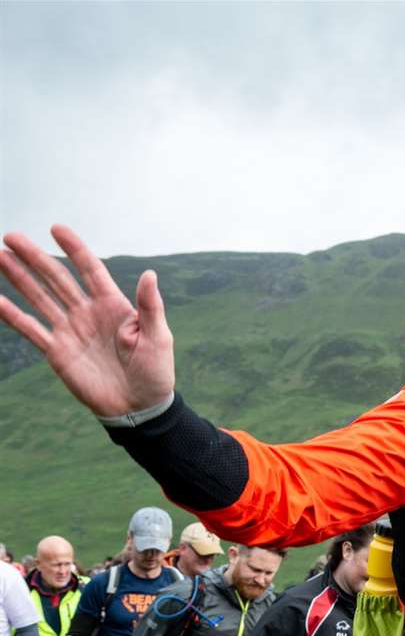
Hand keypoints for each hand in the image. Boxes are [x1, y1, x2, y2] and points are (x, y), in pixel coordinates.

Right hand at [0, 226, 175, 416]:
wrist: (140, 407)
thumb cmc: (155, 371)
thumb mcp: (158, 337)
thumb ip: (150, 306)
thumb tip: (150, 274)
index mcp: (113, 305)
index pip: (90, 269)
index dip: (74, 249)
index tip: (56, 229)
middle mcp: (87, 312)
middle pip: (57, 278)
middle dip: (35, 257)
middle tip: (10, 236)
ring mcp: (70, 330)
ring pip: (39, 297)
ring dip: (18, 277)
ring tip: (0, 256)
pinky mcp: (57, 351)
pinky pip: (30, 329)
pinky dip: (12, 315)